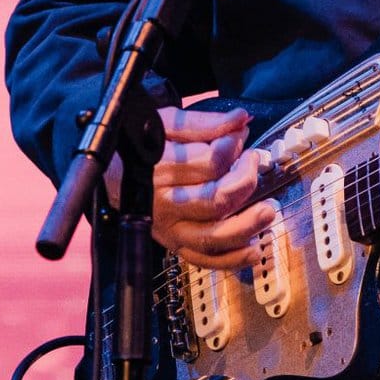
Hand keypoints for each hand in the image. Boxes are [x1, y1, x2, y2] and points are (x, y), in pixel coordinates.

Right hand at [146, 106, 273, 269]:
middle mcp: (164, 204)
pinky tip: (254, 249)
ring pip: (213, 236)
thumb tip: (241, 119)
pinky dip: (231, 260)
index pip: (210, 163)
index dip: (232, 148)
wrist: (112, 174)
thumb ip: (205, 123)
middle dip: (245, 180)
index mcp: (160, 170)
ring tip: (268, 211)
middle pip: (216, 200)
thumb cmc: (141, 147)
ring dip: (246, 226)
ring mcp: (169, 229)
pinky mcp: (173, 244)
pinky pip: (203, 259)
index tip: (238, 137)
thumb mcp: (166, 124)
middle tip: (253, 161)